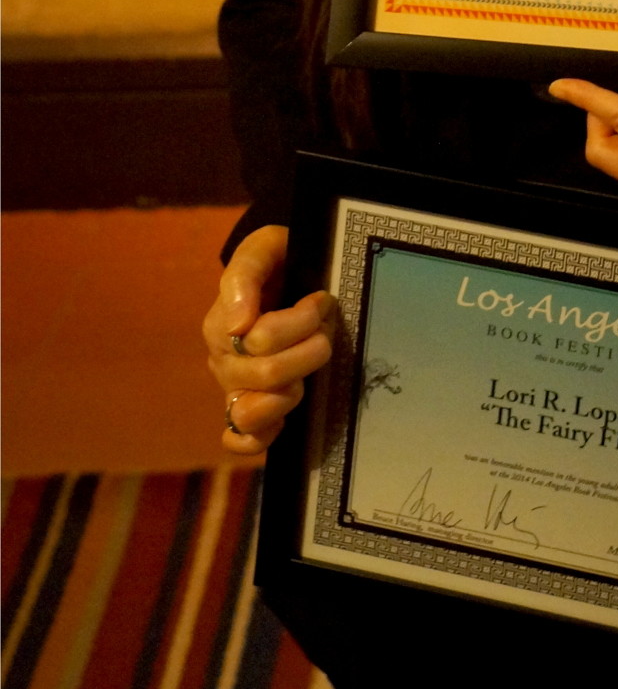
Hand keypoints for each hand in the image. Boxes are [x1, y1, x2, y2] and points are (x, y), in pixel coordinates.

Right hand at [202, 225, 335, 456]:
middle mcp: (222, 361)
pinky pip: (242, 440)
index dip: (304, 320)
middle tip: (324, 327)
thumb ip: (244, 275)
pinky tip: (284, 418)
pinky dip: (261, 437)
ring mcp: (232, 389)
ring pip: (252, 414)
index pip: (263, 338)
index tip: (321, 299)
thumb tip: (238, 323)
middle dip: (310, 349)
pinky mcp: (245, 411)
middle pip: (268, 375)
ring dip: (291, 392)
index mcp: (221, 323)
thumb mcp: (262, 248)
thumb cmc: (274, 262)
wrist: (280, 274)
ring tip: (306, 369)